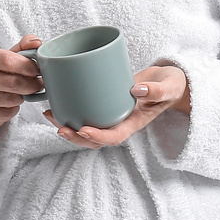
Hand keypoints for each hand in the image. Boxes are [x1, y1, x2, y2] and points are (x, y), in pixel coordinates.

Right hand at [0, 35, 43, 148]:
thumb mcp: (10, 57)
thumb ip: (25, 47)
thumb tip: (36, 42)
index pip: (6, 60)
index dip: (26, 66)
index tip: (37, 71)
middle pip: (9, 82)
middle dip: (29, 85)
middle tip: (37, 85)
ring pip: (7, 100)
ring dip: (21, 98)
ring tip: (24, 95)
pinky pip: (2, 115)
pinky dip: (12, 111)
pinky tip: (11, 106)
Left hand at [43, 61, 188, 147]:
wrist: (168, 81)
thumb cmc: (170, 85)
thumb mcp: (169, 86)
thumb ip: (157, 90)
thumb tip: (136, 90)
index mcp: (134, 123)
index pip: (114, 137)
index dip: (98, 137)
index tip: (83, 130)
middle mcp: (120, 122)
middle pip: (94, 139)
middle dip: (75, 136)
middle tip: (59, 126)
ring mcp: (111, 114)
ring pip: (86, 128)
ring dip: (67, 126)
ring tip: (50, 115)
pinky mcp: (104, 103)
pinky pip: (86, 113)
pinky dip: (70, 111)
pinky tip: (56, 102)